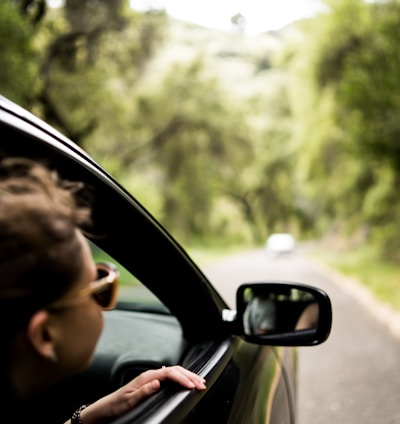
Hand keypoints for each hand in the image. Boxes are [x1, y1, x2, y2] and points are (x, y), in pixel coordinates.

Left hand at [79, 366, 206, 422]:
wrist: (106, 408)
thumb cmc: (117, 405)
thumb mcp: (129, 400)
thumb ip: (144, 391)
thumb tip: (157, 382)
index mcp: (147, 377)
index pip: (170, 373)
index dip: (182, 378)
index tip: (192, 385)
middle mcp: (150, 375)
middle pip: (175, 370)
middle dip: (190, 375)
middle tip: (202, 383)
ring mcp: (151, 378)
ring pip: (174, 372)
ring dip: (187, 376)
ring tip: (199, 381)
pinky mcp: (152, 383)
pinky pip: (170, 377)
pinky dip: (181, 378)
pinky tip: (186, 381)